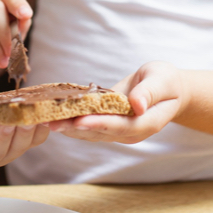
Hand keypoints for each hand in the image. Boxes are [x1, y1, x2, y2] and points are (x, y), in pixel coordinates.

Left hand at [0, 122, 48, 191]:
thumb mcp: (3, 130)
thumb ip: (16, 117)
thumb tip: (35, 93)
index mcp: (15, 146)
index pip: (34, 140)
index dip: (42, 130)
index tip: (49, 115)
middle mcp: (3, 154)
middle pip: (18, 146)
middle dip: (25, 132)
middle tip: (31, 119)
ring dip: (3, 137)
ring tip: (7, 124)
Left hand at [48, 61, 188, 143]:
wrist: (168, 90)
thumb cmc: (166, 82)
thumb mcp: (162, 80)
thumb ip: (149, 92)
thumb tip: (137, 104)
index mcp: (146, 123)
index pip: (120, 126)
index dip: (99, 124)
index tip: (79, 121)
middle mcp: (129, 132)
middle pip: (99, 132)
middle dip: (74, 127)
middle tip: (50, 121)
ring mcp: (117, 131)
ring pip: (89, 132)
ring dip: (66, 126)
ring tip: (44, 119)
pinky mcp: (107, 125)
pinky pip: (87, 125)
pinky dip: (70, 121)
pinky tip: (52, 115)